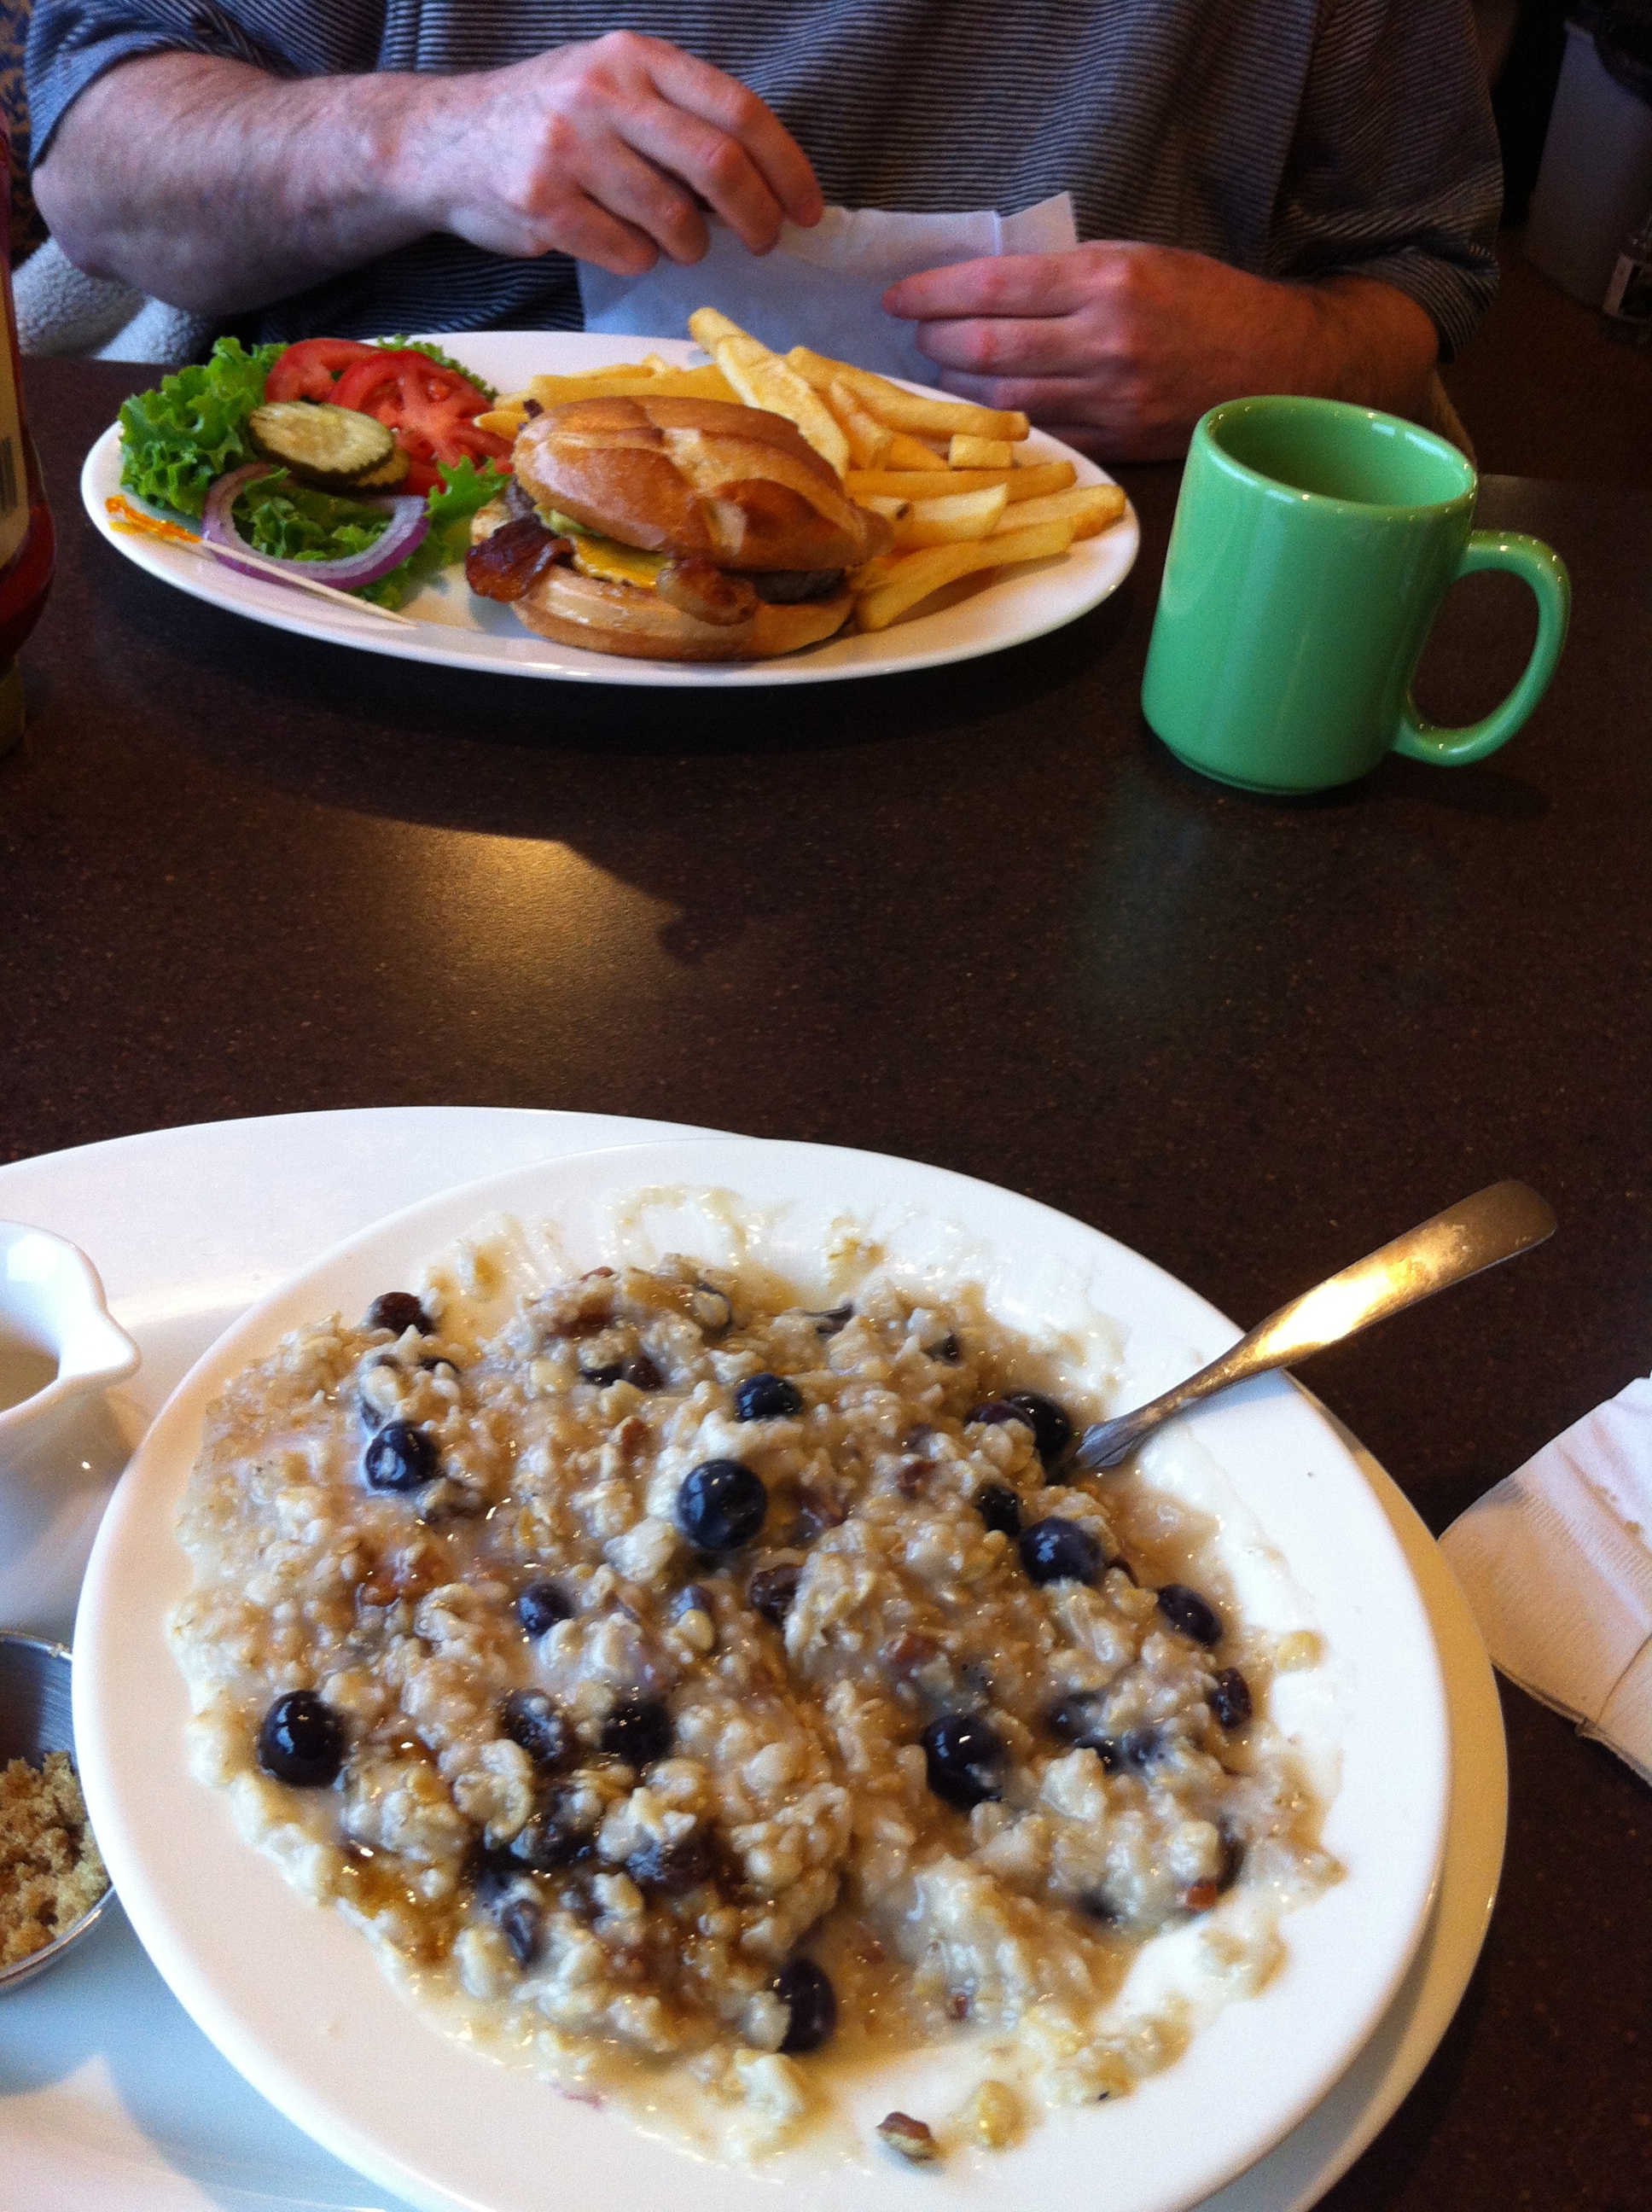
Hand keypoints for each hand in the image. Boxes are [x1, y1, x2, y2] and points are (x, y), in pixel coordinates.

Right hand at [404, 31, 822, 273]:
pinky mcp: (544, 203)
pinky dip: (639, 261)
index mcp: (635, 57)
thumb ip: (676, 117)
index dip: (786, 167)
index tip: (808, 210)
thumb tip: (762, 181)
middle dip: (757, 217)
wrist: (442, 142)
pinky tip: (621, 245)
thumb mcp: (611, 88)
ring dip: (691, 248)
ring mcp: (571, 148)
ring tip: (678, 244)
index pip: (737, 110)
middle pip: (718, 165)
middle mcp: (604, 93)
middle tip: (764, 243)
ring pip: (675, 221)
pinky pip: (627, 253)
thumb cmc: (546, 123)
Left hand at [883, 244, 1437, 460]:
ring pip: (1003, 400)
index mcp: (1110, 279)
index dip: (934, 294)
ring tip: (934, 374)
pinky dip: (996, 425)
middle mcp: (1106, 339)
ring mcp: (1111, 397)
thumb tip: (986, 289)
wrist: (1282, 365)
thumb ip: (1068, 274)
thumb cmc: (1206, 302)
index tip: (898, 299)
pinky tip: (974, 415)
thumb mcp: (1141, 259)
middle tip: (913, 339)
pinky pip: (1039, 433)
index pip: (995, 286)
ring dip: (954, 389)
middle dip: (934, 343)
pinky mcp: (1117, 440)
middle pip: (987, 348)